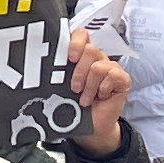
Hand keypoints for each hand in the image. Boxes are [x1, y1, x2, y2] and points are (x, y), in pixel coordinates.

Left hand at [64, 25, 127, 151]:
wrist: (90, 128)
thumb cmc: (74, 106)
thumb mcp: (61, 87)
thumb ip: (57, 72)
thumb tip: (41, 64)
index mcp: (81, 56)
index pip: (81, 35)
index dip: (75, 43)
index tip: (69, 58)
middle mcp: (96, 59)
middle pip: (90, 49)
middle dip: (79, 72)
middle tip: (74, 88)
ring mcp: (110, 67)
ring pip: (98, 66)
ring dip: (89, 86)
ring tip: (85, 99)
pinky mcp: (122, 79)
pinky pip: (113, 75)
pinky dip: (103, 89)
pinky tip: (100, 97)